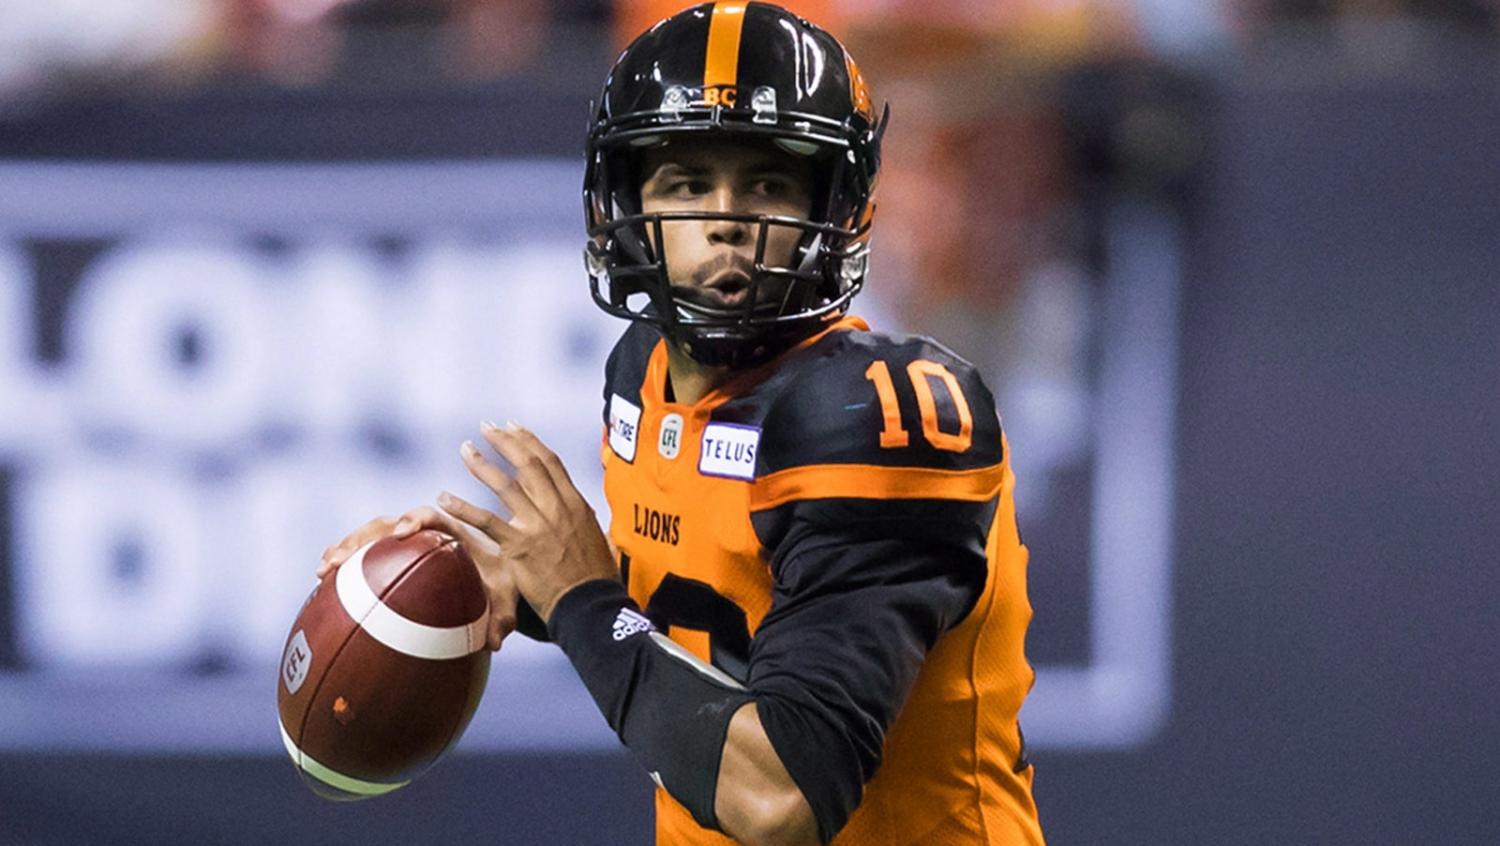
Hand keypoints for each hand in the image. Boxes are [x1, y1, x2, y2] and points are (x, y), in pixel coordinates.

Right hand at [315, 506, 519, 651]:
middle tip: (341, 558)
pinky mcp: (389, 557)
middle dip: (361, 538)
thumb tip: (496, 643)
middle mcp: (422, 534)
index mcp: (453, 532)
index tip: (404, 530)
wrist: (493, 577)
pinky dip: (342, 563)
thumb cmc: (500, 583)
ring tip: (323, 570)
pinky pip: (361, 555)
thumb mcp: (507, 599)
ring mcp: (401, 544)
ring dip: (344, 549)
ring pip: (367, 538)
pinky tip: (321, 581)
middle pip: (386, 525)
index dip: (416, 518)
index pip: (432, 516)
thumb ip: (503, 617)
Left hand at [438, 421, 617, 623]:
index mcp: (576, 504)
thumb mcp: (598, 540)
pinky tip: (445, 498)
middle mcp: (557, 508)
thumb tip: (584, 518)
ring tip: (465, 450)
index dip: (530, 441)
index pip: (551, 462)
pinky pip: (485, 521)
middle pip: (528, 464)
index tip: (514, 427)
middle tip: (487, 427)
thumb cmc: (596, 579)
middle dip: (505, 441)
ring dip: (482, 463)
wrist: (591, 604)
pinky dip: (462, 507)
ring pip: (505, 484)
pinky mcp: (518, 546)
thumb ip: (584, 523)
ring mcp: (538, 525)